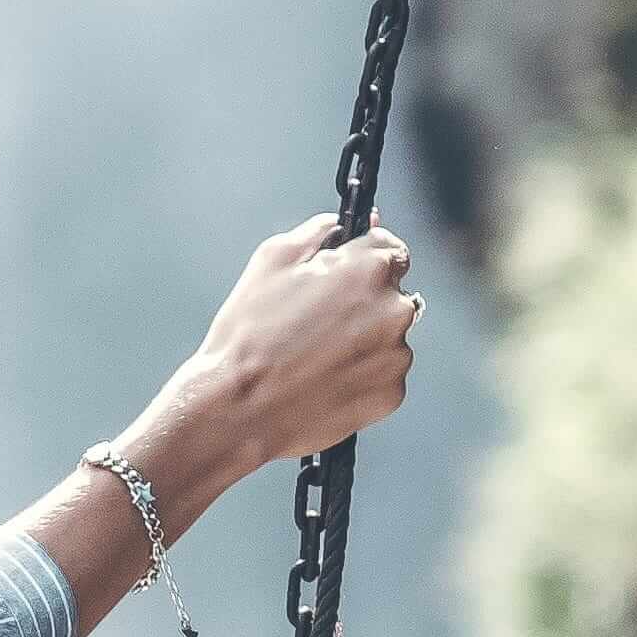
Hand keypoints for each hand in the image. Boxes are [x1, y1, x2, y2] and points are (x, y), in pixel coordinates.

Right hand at [157, 214, 422, 487]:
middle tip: (317, 322)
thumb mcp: (271, 260)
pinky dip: (362, 375)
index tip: (346, 273)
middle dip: (363, 302)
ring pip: (389, 337)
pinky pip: (384, 375)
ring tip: (315, 356)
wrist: (239, 409)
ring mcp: (396, 355)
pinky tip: (324, 380)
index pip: (391, 248)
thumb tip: (341, 226)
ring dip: (364, 340)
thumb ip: (317, 232)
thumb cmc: (249, 333)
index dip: (364, 258)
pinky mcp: (392, 393)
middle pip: (391, 295)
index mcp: (368, 269)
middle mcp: (394, 309)